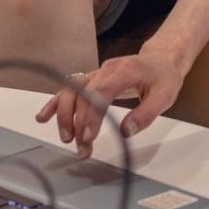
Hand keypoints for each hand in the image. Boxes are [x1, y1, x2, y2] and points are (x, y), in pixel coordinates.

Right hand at [33, 47, 183, 158]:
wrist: (161, 60)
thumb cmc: (163, 78)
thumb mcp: (165, 97)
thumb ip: (146, 114)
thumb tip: (126, 131)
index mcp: (124, 71)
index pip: (101, 92)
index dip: (91, 115)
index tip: (87, 137)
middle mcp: (106, 70)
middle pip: (83, 95)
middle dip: (78, 123)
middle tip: (82, 148)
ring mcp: (97, 73)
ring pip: (72, 92)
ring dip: (65, 115)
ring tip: (66, 138)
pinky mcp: (92, 79)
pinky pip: (70, 89)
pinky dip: (56, 103)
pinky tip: (43, 116)